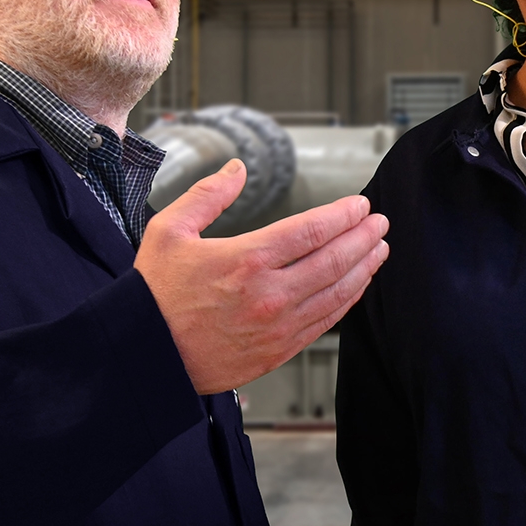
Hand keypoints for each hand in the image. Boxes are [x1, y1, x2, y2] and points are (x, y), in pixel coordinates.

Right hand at [134, 159, 389, 393]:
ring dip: (363, 268)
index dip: (344, 215)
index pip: (312, 230)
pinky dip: (347, 301)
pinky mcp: (278, 352)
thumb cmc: (154, 296)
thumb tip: (238, 168)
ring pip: (336, 293)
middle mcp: (269, 295)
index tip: (360, 205)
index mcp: (246, 260)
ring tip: (379, 250)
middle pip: (334, 260)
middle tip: (380, 222)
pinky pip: (324, 322)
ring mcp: (277, 327)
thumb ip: (208, 195)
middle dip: (363, 237)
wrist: (145, 358)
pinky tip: (355, 286)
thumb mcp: (169, 231)